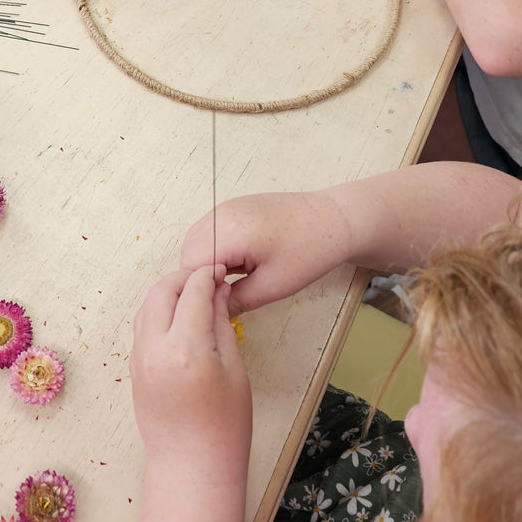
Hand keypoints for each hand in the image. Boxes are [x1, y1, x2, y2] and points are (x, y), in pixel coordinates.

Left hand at [130, 266, 251, 480]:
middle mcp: (155, 350)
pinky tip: (180, 319)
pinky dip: (158, 314)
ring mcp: (139, 360)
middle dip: (183, 278)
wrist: (192, 468)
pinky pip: (143, 328)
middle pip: (161, 291)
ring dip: (167, 293)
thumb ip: (221, 323)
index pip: (193, 292)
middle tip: (206, 278)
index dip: (208, 275)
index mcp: (186, 350)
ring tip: (194, 296)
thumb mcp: (234, 370)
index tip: (220, 270)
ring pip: (146, 307)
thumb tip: (218, 291)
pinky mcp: (134, 370)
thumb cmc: (224, 427)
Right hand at [180, 191, 353, 315]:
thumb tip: (212, 314)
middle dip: (201, 276)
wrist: (333, 220)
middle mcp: (221, 214)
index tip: (220, 303)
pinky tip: (239, 261)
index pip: (190, 267)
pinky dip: (216, 248)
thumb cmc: (309, 250)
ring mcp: (226, 207)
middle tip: (229, 292)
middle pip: (188, 252)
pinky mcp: (233, 207)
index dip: (201, 290)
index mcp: (228, 232)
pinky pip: (209, 230)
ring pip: (196, 240)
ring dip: (207, 262)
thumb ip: (236, 301)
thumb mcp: (273, 286)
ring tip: (237, 276)